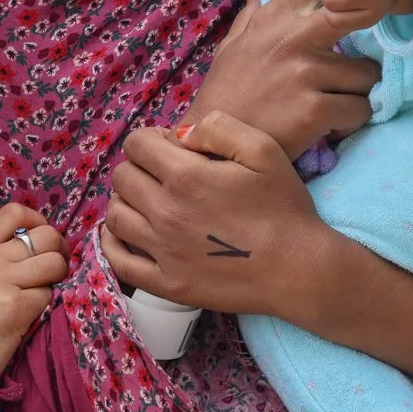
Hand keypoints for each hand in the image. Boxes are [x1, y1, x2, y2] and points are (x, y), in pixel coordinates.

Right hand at [0, 205, 68, 392]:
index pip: (13, 213)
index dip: (37, 221)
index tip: (41, 240)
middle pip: (45, 236)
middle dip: (59, 251)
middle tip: (56, 269)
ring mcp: (4, 281)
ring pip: (53, 263)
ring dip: (56, 279)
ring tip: (44, 295)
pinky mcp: (17, 307)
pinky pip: (48, 295)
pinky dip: (46, 306)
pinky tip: (31, 319)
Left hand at [101, 111, 330, 317]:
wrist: (299, 270)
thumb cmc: (284, 208)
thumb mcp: (264, 150)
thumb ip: (218, 128)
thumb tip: (181, 134)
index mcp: (185, 176)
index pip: (137, 145)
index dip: (152, 139)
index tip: (172, 149)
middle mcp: (165, 212)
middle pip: (122, 178)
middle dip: (139, 167)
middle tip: (164, 175)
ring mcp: (161, 251)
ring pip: (115, 215)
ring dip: (126, 202)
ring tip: (149, 202)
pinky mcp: (166, 283)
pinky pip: (119, 262)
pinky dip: (113, 243)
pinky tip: (125, 234)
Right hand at [184, 0, 377, 160]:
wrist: (210, 146)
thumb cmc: (224, 96)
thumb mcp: (230, 50)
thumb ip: (249, 20)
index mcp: (274, 18)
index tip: (346, 5)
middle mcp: (291, 39)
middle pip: (358, 15)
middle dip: (365, 39)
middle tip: (356, 59)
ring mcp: (305, 73)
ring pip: (367, 75)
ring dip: (356, 93)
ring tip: (335, 105)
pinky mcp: (314, 110)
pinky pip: (360, 110)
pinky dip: (349, 123)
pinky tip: (330, 129)